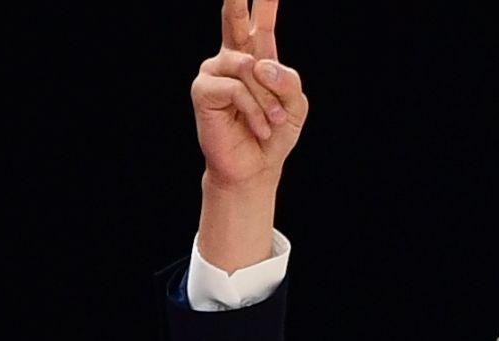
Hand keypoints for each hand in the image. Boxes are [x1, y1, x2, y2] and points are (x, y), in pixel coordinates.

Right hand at [191, 0, 307, 189]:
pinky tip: (259, 128)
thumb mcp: (294, 106)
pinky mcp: (204, 89)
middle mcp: (233, 58)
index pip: (261, 21)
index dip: (264, 2)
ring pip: (250, 67)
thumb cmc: (274, 134)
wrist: (257, 167)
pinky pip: (237, 88)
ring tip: (272, 122)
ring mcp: (215, 71)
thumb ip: (287, 80)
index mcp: (258, 57)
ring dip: (268, 100)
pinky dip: (255, 111)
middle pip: (235, 19)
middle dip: (237, 0)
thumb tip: (259, 64)